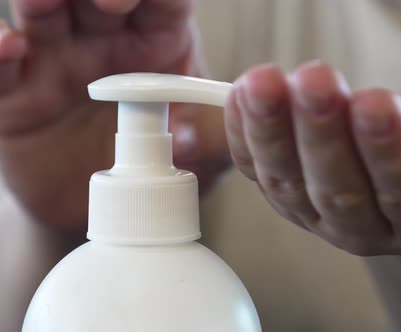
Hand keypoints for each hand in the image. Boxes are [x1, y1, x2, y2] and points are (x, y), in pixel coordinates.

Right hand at [0, 0, 227, 230]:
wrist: (109, 201)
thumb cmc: (163, 161)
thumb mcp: (205, 152)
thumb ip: (213, 141)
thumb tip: (191, 139)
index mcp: (157, 41)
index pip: (161, 0)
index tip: (134, 2)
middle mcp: (104, 40)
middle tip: (109, 2)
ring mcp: (56, 60)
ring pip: (42, 14)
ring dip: (39, 1)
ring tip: (44, 2)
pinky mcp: (17, 94)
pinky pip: (3, 70)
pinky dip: (0, 54)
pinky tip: (10, 47)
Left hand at [225, 62, 400, 254]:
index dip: (390, 149)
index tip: (374, 103)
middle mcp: (375, 228)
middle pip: (342, 190)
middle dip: (324, 133)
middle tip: (314, 80)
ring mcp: (325, 216)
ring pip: (291, 184)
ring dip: (273, 131)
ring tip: (264, 84)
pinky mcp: (291, 195)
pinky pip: (259, 171)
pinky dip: (245, 135)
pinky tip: (241, 97)